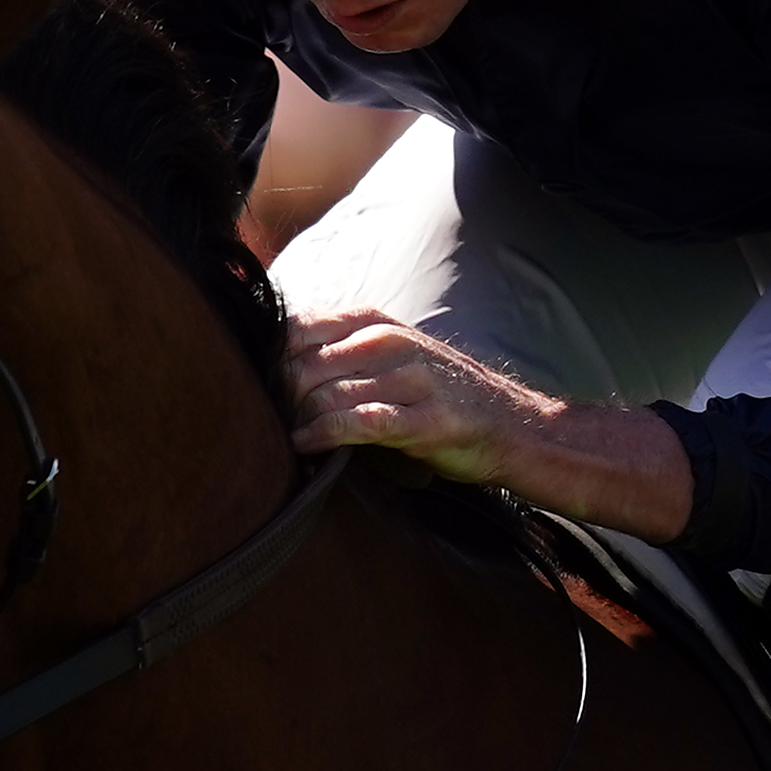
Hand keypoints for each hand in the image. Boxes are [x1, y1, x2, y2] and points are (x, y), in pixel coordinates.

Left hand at [281, 311, 693, 541]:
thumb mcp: (391, 357)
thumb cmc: (442, 396)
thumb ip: (340, 354)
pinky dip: (323, 437)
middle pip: (301, 364)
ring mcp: (409, 379)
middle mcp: (390, 342)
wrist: (516, 426)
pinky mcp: (422, 420)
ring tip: (278, 442)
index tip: (255, 390)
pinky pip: (358, 423)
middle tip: (264, 425)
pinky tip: (304, 449)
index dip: (267, 361)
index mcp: (376, 322)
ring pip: (324, 393)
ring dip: (295, 422)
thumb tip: (272, 369)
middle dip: (275, 398)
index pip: (295, 328)